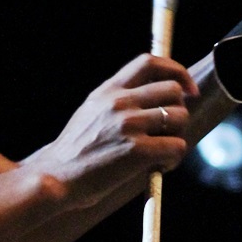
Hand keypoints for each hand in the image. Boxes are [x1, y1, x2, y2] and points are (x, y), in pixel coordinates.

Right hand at [27, 53, 199, 209]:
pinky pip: (176, 147)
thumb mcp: (91, 112)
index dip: (177, 71)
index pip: (150, 62)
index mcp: (109, 90)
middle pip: (173, 91)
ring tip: (161, 154)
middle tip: (169, 132)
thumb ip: (118, 101)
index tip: (187, 89)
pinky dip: (173, 159)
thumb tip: (154, 99)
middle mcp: (119, 102)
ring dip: (177, 137)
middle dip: (178, 112)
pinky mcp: (136, 151)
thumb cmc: (74, 153)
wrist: (54, 179)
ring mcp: (128, 125)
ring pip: (180, 118)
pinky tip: (159, 167)